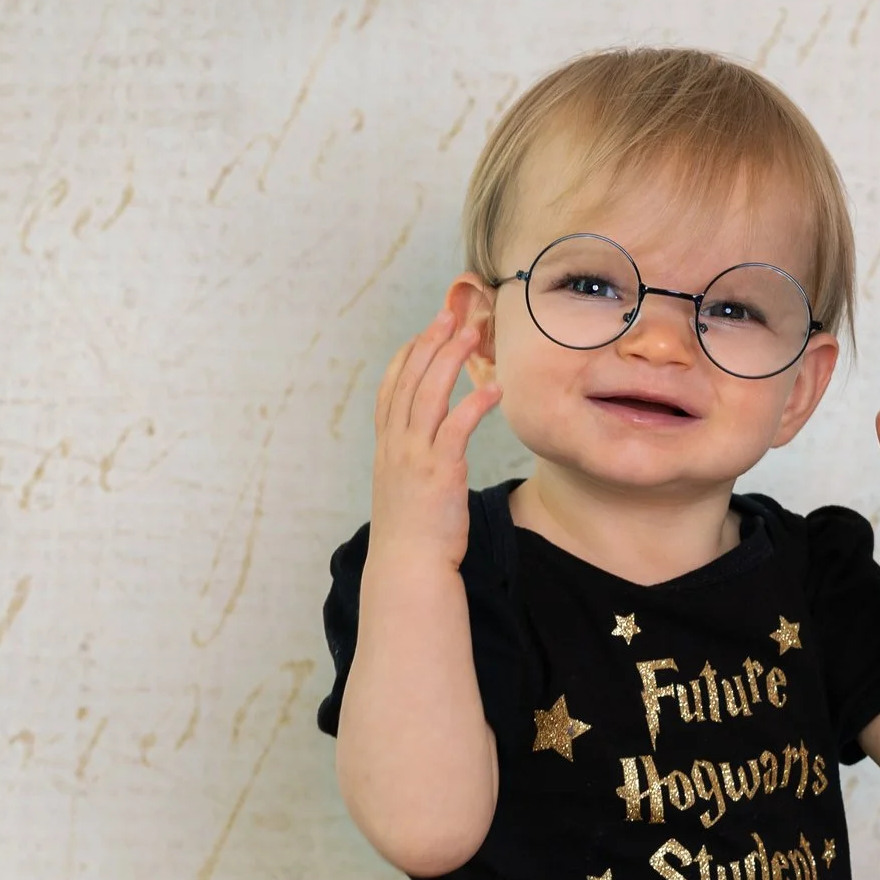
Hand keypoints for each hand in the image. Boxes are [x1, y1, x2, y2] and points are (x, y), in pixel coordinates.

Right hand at [368, 303, 499, 567]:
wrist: (407, 566)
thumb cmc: (412, 533)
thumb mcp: (403, 487)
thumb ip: (412, 459)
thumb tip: (429, 446)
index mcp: (386, 446)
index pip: (391, 387)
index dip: (408, 354)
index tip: (425, 330)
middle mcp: (396, 445)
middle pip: (409, 379)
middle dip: (430, 342)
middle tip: (450, 314)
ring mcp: (415, 456)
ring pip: (428, 394)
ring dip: (450, 359)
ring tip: (472, 334)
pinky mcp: (439, 471)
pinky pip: (456, 427)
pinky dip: (474, 404)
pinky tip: (493, 388)